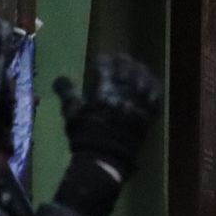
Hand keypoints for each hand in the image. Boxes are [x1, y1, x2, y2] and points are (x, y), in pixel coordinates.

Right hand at [55, 53, 161, 173]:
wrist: (105, 158)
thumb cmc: (84, 135)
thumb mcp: (71, 113)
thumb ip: (67, 93)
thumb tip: (60, 78)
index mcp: (105, 94)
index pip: (107, 70)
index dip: (105, 61)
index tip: (101, 57)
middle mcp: (125, 97)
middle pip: (128, 73)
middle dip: (124, 62)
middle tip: (120, 56)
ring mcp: (140, 107)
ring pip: (144, 83)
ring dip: (141, 71)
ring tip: (137, 65)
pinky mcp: (149, 117)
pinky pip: (156, 98)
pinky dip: (155, 88)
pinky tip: (152, 83)